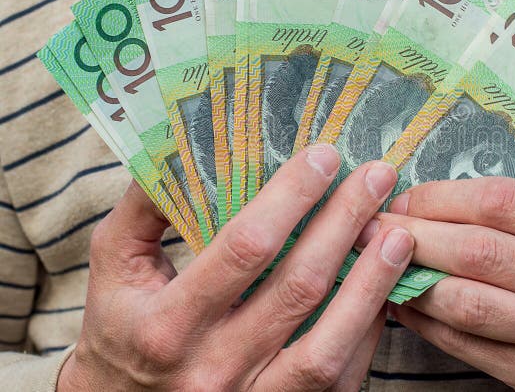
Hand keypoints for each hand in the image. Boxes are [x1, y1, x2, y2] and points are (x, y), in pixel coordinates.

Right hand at [58, 145, 413, 390]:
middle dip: (344, 223)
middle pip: (298, 288)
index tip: (324, 157)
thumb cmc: (121, 331)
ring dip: (371, 283)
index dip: (291, 199)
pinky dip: (368, 329)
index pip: (244, 249)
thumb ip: (145, 208)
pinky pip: (339, 377)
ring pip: (328, 345)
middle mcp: (210, 370)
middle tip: (377, 177)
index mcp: (166, 326)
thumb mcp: (115, 266)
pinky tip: (384, 287)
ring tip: (399, 233)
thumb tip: (186, 146)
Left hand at [377, 177, 514, 391]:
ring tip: (377, 263)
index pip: (504, 202)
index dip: (441, 197)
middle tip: (371, 226)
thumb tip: (430, 204)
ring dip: (410, 280)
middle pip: (481, 252)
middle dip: (414, 236)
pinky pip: (470, 347)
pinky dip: (427, 322)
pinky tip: (403, 302)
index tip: (405, 197)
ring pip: (469, 304)